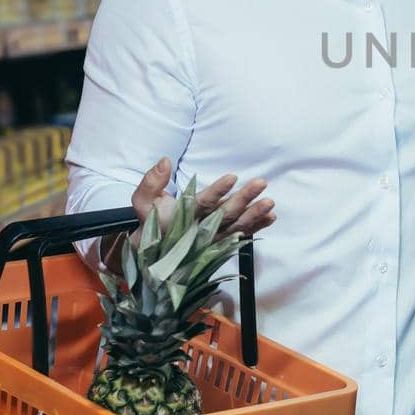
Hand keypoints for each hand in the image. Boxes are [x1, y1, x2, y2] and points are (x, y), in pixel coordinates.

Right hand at [130, 158, 275, 238]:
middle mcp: (198, 232)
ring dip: (254, 215)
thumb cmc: (152, 220)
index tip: (232, 177)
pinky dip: (256, 228)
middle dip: (243, 199)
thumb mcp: (143, 201)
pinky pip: (240, 237)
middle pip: (224, 215)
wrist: (154, 254)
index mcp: (180, 220)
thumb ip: (152, 180)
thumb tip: (165, 160)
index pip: (201, 204)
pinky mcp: (220, 245)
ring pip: (236, 228)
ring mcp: (211, 241)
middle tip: (261, 183)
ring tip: (270, 202)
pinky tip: (270, 217)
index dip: (217, 191)